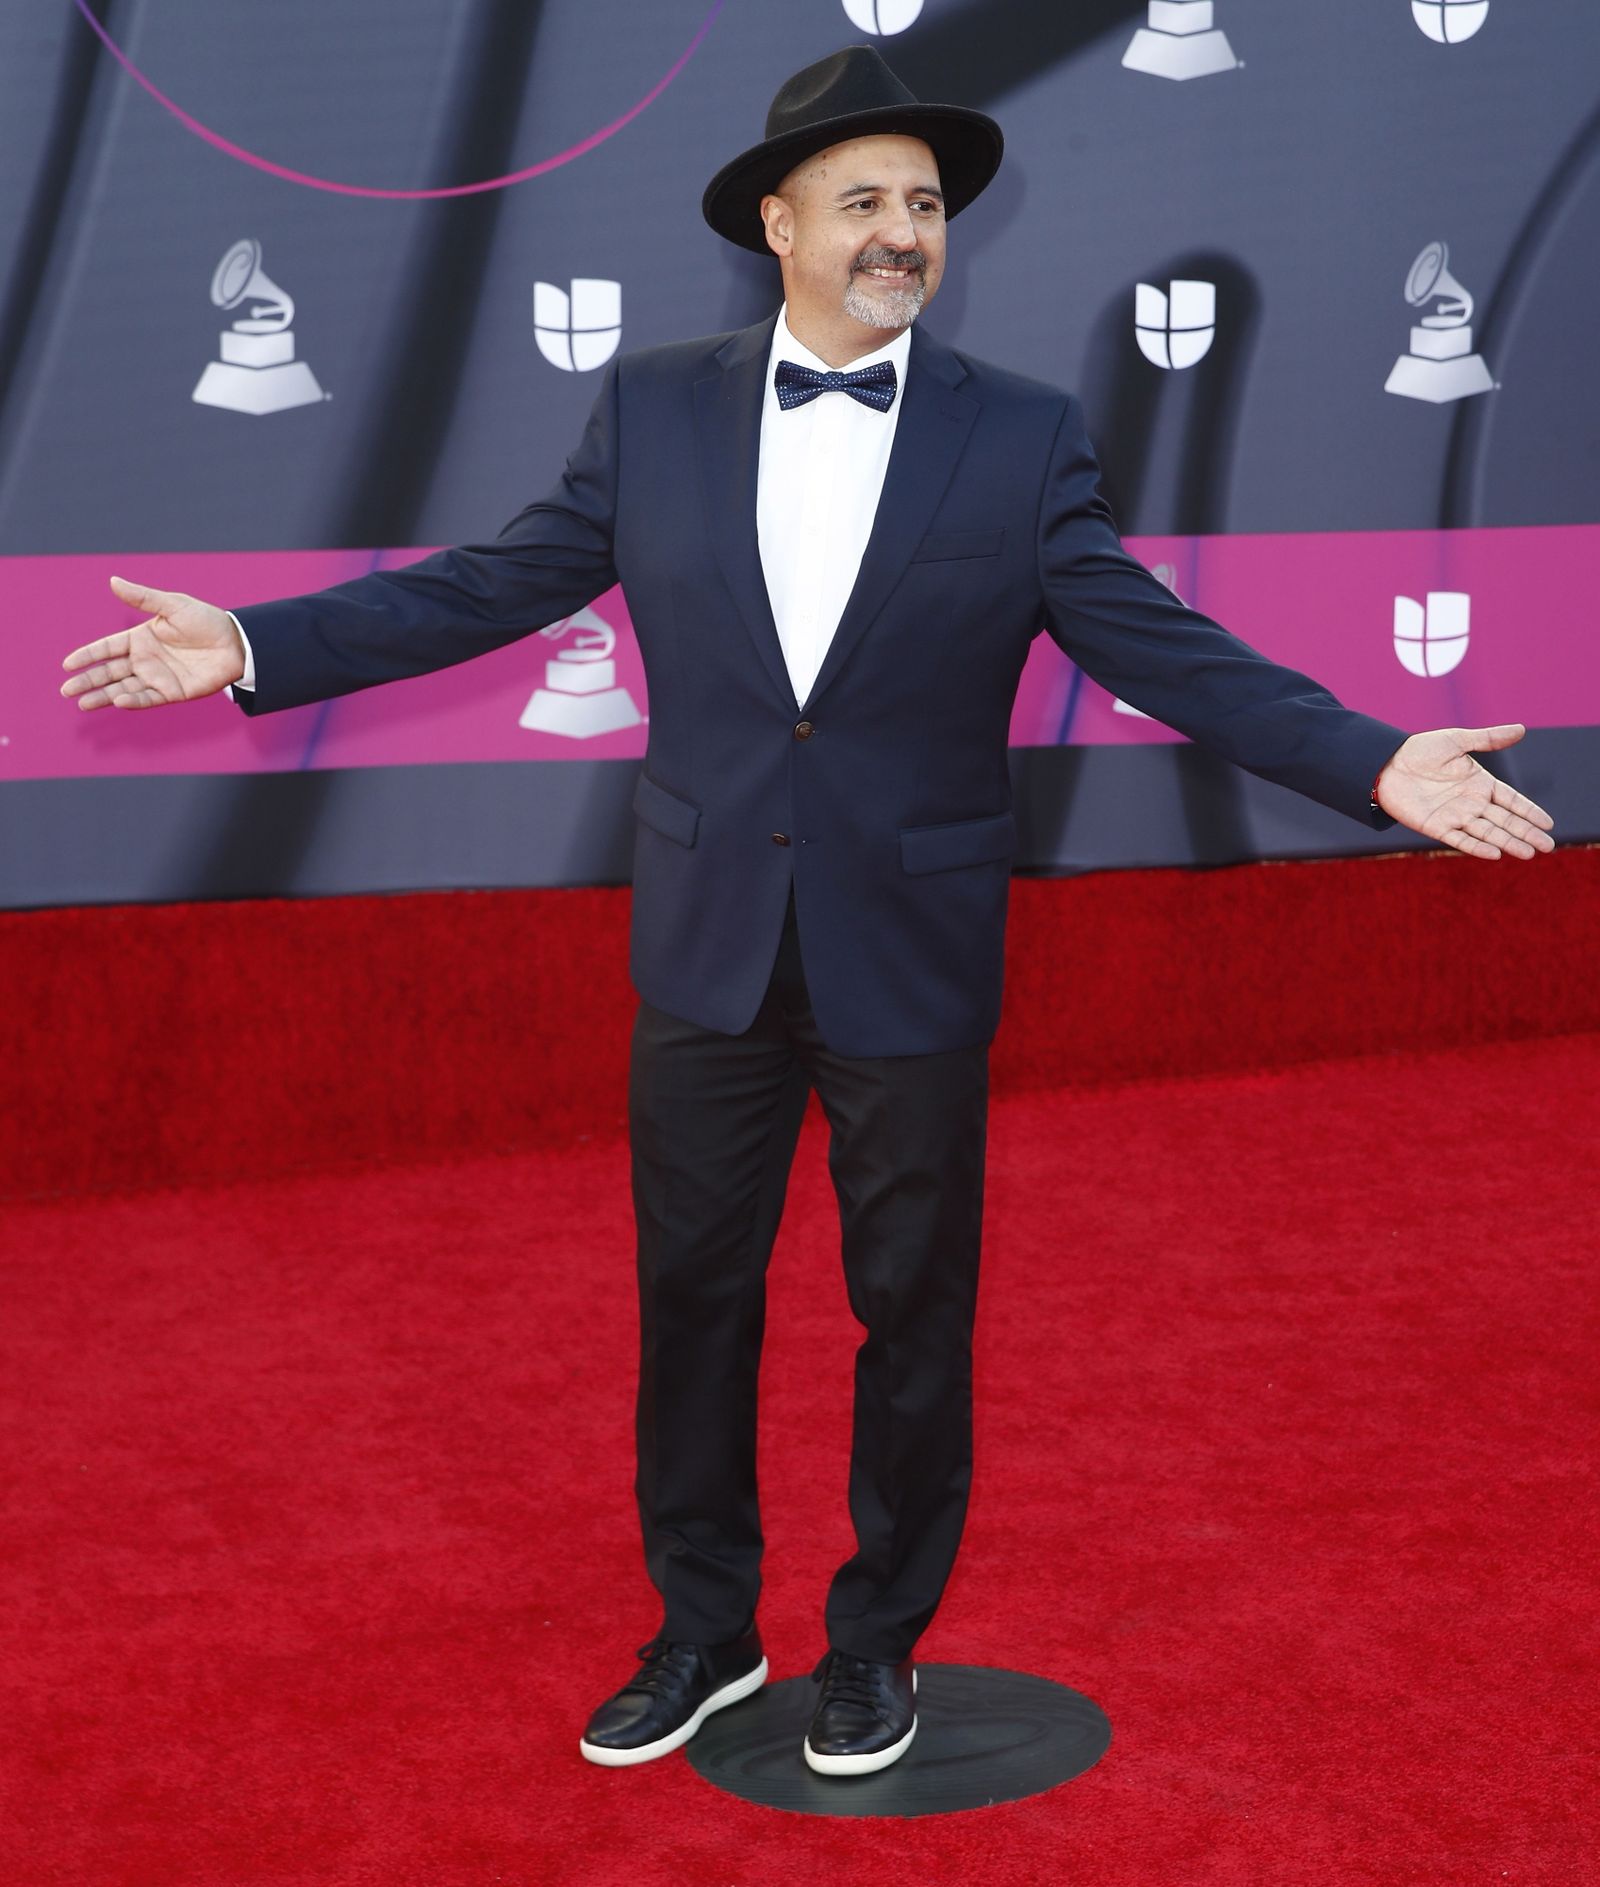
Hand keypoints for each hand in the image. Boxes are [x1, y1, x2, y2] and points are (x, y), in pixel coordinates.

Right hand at [60, 576, 244, 709]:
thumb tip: (113, 581)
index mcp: (140, 638)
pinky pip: (149, 698)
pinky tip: (118, 700)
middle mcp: (145, 660)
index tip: (67, 664)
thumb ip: (143, 598)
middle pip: (109, 672)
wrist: (236, 642)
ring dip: (103, 696)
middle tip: (66, 690)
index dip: (87, 656)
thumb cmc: (206, 621)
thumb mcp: (172, 605)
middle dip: (87, 681)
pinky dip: (133, 700)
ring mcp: (158, 677)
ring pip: (123, 688)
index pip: (106, 649)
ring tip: (82, 703)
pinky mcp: (173, 692)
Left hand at [1376, 724, 1554, 859]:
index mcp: (1480, 783)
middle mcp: (1471, 803)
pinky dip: (1477, 847)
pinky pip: (1460, 839)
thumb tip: (1521, 729)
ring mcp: (1455, 816)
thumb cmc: (1420, 750)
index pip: (1512, 801)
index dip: (1530, 812)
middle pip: (1505, 821)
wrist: (1385, 764)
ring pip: (1488, 832)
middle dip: (1527, 833)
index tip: (1548, 824)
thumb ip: (1488, 738)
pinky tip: (1495, 853)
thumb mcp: (1457, 740)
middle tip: (1548, 847)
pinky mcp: (1436, 827)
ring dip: (1508, 843)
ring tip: (1528, 853)